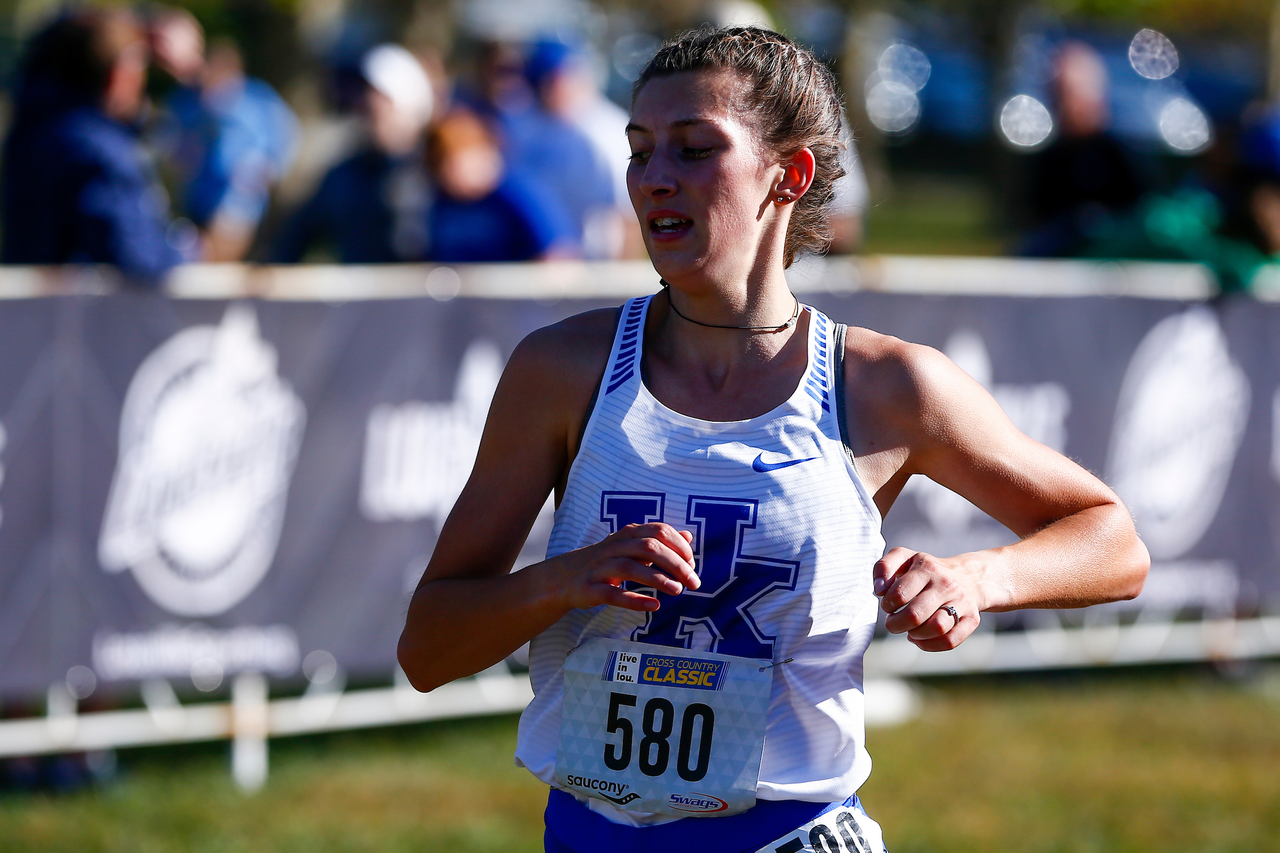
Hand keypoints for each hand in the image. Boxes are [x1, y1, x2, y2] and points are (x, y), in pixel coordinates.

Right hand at [551, 523, 698, 612]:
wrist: (565, 577)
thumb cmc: (607, 561)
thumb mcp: (632, 547)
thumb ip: (659, 542)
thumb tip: (688, 536)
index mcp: (627, 535)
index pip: (658, 531)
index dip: (678, 546)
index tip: (691, 563)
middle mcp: (614, 547)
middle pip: (648, 547)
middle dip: (675, 563)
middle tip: (693, 582)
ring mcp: (601, 568)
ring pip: (631, 567)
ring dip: (657, 578)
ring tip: (678, 590)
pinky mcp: (591, 589)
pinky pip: (613, 594)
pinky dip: (634, 600)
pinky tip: (654, 605)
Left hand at [873, 547, 981, 650]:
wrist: (969, 577)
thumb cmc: (927, 571)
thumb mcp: (905, 558)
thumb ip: (883, 567)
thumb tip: (879, 589)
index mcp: (927, 567)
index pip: (899, 594)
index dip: (887, 605)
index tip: (888, 606)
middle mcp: (946, 584)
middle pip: (915, 615)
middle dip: (896, 625)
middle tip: (893, 623)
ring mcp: (961, 602)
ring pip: (936, 628)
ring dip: (915, 635)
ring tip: (909, 630)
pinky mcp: (972, 619)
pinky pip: (950, 641)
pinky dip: (930, 645)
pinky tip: (921, 639)